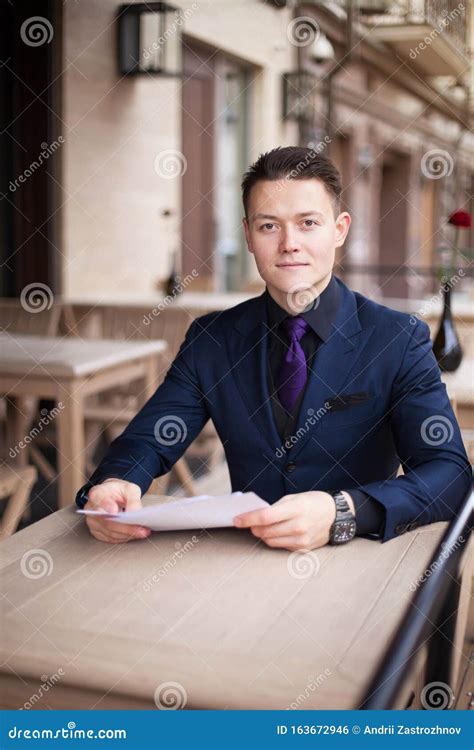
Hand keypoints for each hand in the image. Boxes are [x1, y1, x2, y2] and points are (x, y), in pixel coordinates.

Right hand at [83, 478, 150, 543]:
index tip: (115, 511)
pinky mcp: (97, 532)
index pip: (99, 499)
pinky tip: (135, 535)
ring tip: (143, 532)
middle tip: (141, 529)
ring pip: (110, 532)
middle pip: (107, 521)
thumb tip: (134, 512)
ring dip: (127, 534)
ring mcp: (93, 522)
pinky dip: (124, 537)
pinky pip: (111, 538)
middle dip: (125, 527)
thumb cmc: (120, 492)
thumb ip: (133, 499)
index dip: (106, 505)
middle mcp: (91, 509)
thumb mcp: (130, 489)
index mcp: (97, 493)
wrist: (112, 496)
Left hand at [234, 491, 353, 551]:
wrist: (337, 515)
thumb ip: (275, 507)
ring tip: (265, 527)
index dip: (248, 519)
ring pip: (270, 541)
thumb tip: (256, 515)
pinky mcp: (303, 549)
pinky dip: (276, 539)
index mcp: (296, 509)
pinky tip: (280, 532)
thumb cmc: (314, 503)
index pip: (265, 517)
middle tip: (251, 522)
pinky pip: (281, 546)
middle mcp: (298, 526)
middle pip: (265, 531)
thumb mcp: (295, 498)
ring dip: (263, 534)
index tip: (236, 520)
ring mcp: (301, 540)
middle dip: (253, 527)